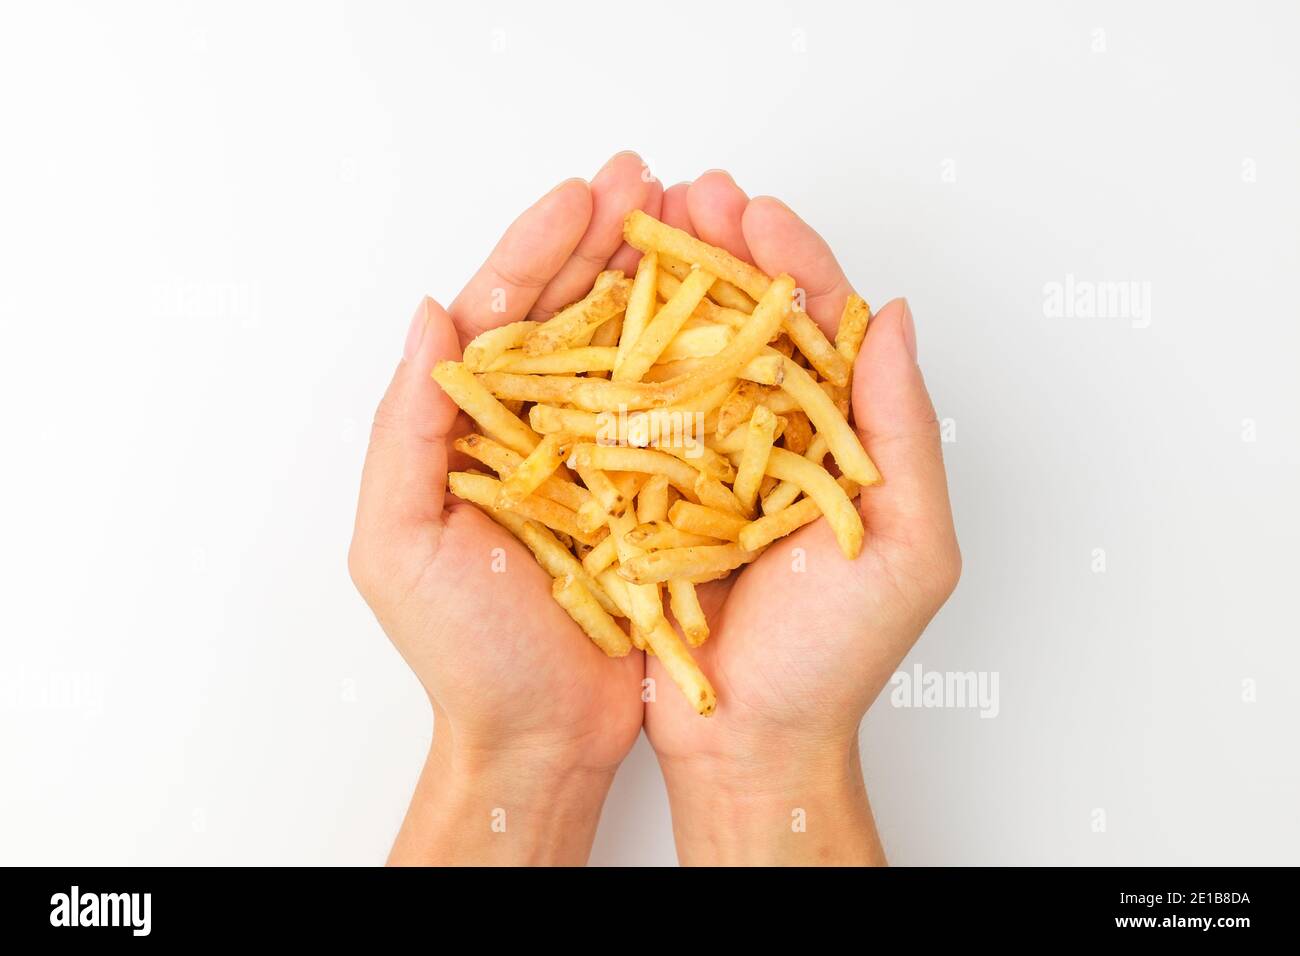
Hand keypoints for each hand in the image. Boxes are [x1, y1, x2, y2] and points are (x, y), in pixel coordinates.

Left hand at [348, 153, 660, 863]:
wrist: (541, 735)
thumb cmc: (463, 653)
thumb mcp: (401, 542)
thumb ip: (406, 430)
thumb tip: (430, 318)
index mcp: (471, 428)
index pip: (502, 315)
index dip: (538, 248)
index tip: (582, 196)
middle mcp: (537, 429)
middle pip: (571, 314)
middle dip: (607, 242)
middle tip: (651, 182)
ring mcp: (597, 456)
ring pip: (628, 350)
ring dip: (658, 282)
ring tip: (696, 221)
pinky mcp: (653, 491)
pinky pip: (678, 414)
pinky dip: (700, 361)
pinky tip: (727, 315)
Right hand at [642, 172, 961, 864]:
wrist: (752, 737)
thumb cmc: (837, 657)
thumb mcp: (907, 544)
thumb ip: (902, 430)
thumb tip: (896, 316)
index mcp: (839, 437)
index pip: (820, 326)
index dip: (790, 260)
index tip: (754, 212)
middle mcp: (770, 436)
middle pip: (745, 322)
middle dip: (717, 251)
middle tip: (683, 192)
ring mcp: (705, 461)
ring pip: (683, 355)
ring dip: (661, 288)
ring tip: (633, 226)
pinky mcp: (647, 493)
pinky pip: (629, 415)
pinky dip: (612, 362)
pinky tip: (591, 314)